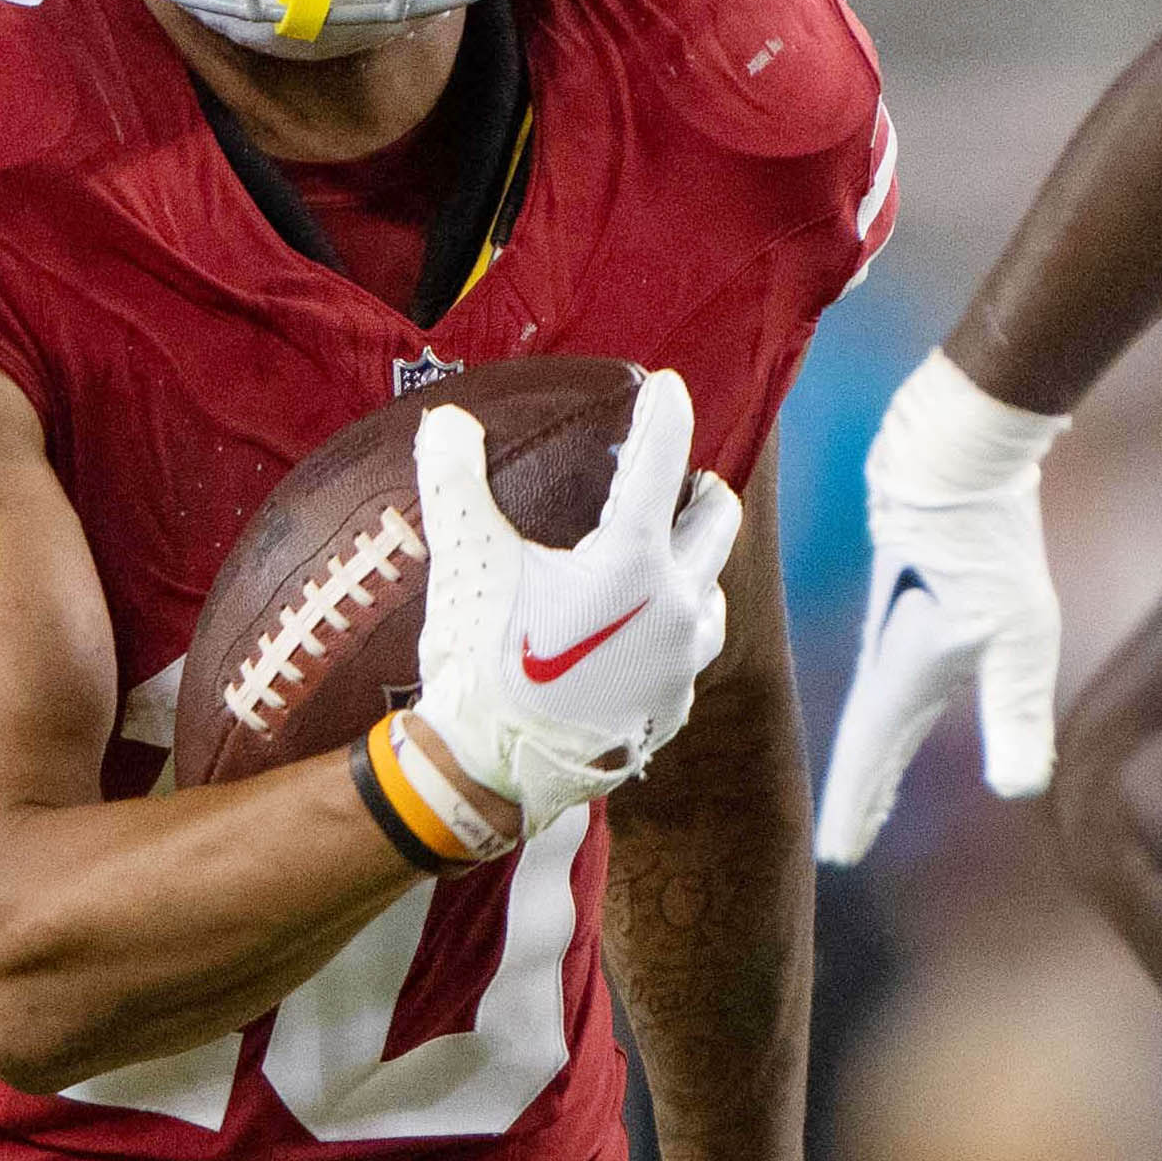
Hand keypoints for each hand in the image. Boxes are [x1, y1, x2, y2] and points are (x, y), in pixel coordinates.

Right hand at [399, 371, 733, 842]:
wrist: (493, 772)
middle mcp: (676, 608)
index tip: (670, 387)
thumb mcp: (465, 561)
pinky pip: (687, 655)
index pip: (662, 462)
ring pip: (710, 595)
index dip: (666, 415)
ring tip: (669, 559)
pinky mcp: (671, 708)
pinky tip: (644, 634)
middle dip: (701, 494)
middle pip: (716, 524)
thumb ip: (455, 482)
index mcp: (635, 562)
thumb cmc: (484, 661)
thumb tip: (445, 421)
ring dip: (695, 567)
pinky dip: (672, 630)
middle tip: (686, 479)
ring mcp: (681, 665)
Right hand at [817, 353, 1068, 857]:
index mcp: (900, 681)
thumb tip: (1020, 790)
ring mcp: (898, 627)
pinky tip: (911, 698)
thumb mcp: (1016, 635)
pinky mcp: (916, 597)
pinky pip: (896, 673)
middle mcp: (888, 660)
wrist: (954, 457)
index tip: (839, 860)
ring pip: (882, 708)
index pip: (870, 764)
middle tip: (848, 845)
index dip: (856, 811)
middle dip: (863, 794)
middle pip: (871, 744)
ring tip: (877, 788)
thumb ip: (1016, 713)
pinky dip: (894, 708)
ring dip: (876, 754)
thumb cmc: (985, 547)